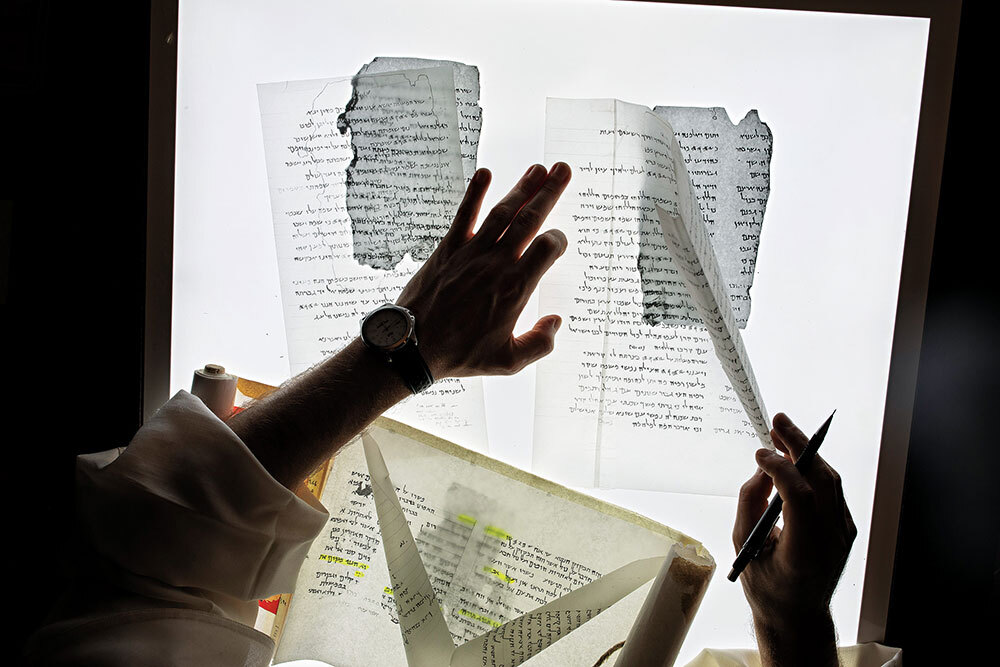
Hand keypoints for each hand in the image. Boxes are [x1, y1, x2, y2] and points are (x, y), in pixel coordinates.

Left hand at [397, 163, 570, 378]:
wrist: (414, 347)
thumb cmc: (461, 355)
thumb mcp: (508, 362)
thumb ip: (539, 344)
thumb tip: (556, 321)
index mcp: (515, 289)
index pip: (547, 249)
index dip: (558, 240)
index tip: (558, 241)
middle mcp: (496, 264)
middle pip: (530, 220)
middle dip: (549, 192)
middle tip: (563, 169)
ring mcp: (471, 254)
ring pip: (502, 212)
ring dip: (521, 188)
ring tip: (538, 168)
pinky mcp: (448, 249)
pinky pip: (465, 215)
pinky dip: (475, 192)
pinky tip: (485, 172)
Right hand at [733, 413, 856, 664]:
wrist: (798, 615)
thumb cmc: (766, 584)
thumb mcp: (745, 546)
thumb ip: (750, 504)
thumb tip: (762, 469)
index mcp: (803, 552)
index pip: (800, 497)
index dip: (780, 468)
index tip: (760, 454)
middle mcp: (830, 541)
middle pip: (823, 480)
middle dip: (800, 446)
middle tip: (778, 421)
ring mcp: (843, 534)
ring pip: (831, 480)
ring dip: (808, 453)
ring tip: (783, 433)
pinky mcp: (845, 528)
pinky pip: (832, 490)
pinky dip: (813, 469)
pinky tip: (795, 458)